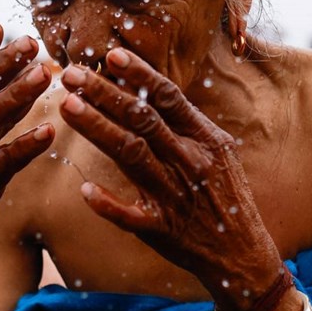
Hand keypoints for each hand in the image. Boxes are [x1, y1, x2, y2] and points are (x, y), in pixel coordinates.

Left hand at [59, 48, 281, 309]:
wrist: (243, 253)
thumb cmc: (224, 196)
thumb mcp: (217, 152)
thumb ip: (185, 123)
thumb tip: (149, 86)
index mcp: (204, 139)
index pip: (168, 97)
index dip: (139, 74)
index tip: (110, 56)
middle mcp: (190, 162)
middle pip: (142, 119)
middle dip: (105, 93)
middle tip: (71, 74)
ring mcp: (175, 196)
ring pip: (131, 155)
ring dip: (98, 129)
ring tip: (68, 107)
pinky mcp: (162, 229)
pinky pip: (131, 216)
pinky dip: (108, 203)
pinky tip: (85, 189)